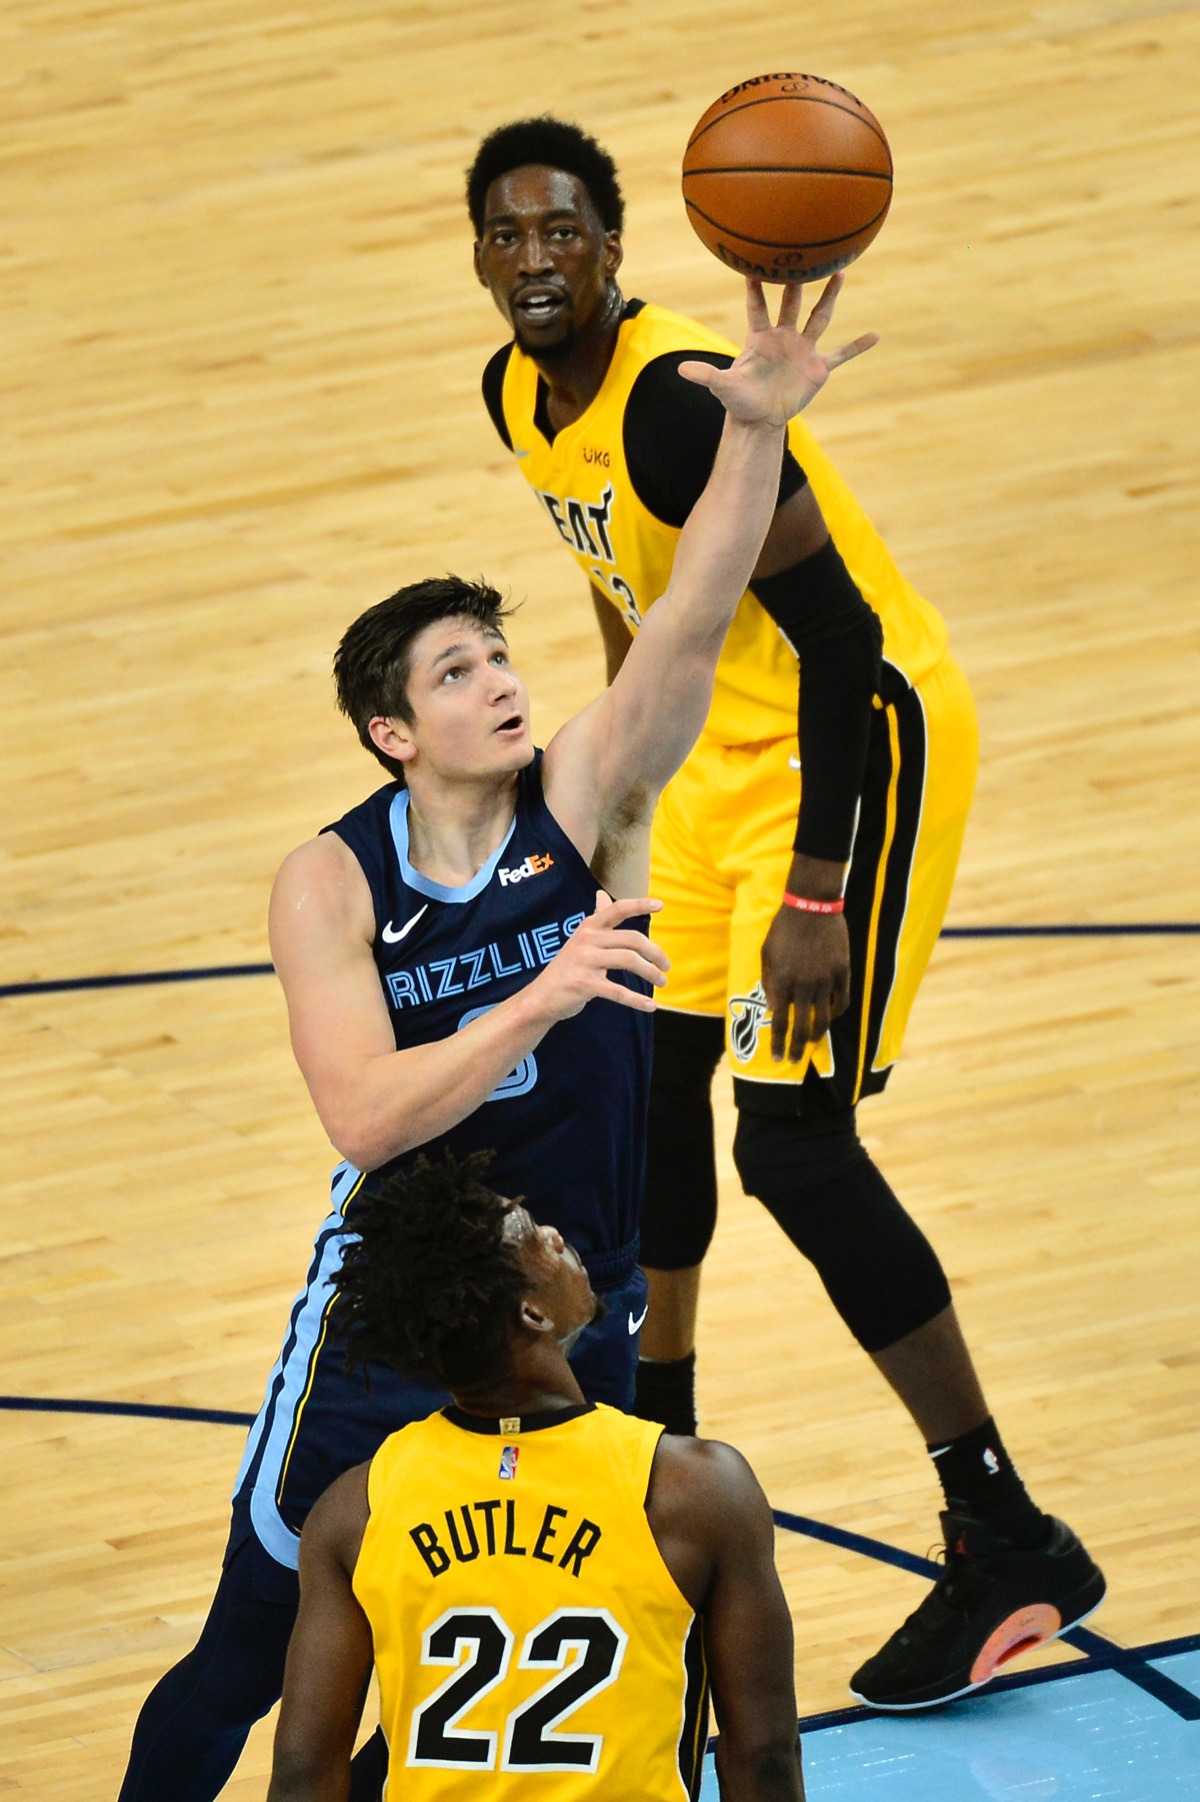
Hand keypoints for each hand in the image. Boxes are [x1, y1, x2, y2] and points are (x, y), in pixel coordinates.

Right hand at [530, 892, 667, 1021]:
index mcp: (589, 927)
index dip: (640, 904)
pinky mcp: (583, 983)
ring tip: (662, 982)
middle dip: (655, 953)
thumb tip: (602, 895)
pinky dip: (637, 1000)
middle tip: (667, 966)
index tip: (661, 904)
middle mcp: (587, 939)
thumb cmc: (567, 967)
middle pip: (632, 939)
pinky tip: (651, 1006)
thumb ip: (596, 919)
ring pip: (628, 960)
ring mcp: (584, 961)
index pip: (617, 909)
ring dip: (651, 972)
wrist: (541, 997)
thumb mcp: (581, 940)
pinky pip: (617, 991)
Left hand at [677, 274, 877, 426]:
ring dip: (829, 297)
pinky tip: (875, 335)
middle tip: (804, 252)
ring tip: (839, 272)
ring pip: (818, 317)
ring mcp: (803, 350)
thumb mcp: (722, 387)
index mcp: (760, 338)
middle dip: (797, 280)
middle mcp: (784, 337)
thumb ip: (705, 375)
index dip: (755, 287)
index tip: (753, 263)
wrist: (759, 420)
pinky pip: (842, 354)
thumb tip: (681, 369)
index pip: (757, 306)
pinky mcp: (818, 368)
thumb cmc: (739, 401)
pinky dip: (857, 346)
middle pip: (792, 302)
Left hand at [761, 905, 850, 1060]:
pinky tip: (830, 1017)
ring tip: (811, 1042)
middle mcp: (804, 985)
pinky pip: (842, 1001)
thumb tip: (773, 1010)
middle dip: (797, 1048)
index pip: (780, 1022)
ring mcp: (826, 980)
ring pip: (824, 1018)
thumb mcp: (766, 954)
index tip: (777, 1058)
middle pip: (802, 1026)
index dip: (778, 1043)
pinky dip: (836, 1013)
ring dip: (817, 1034)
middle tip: (794, 1061)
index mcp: (782, 982)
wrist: (812, 905)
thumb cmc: (783, 928)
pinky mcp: (842, 972)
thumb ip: (769, 983)